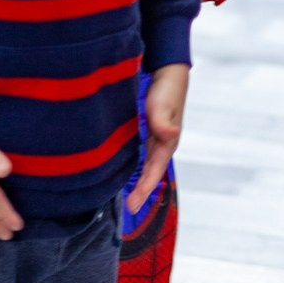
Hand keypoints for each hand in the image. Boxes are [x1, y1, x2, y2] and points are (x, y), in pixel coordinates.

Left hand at [127, 64, 188, 211]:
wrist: (168, 72)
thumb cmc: (167, 88)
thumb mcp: (165, 103)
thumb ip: (164, 119)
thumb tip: (168, 134)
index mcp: (167, 143)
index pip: (155, 172)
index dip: (144, 190)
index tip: (132, 206)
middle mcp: (160, 145)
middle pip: (149, 174)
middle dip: (139, 192)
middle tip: (126, 209)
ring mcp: (152, 140)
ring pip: (142, 166)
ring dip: (134, 181)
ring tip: (120, 197)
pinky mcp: (144, 132)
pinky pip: (136, 155)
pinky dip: (128, 166)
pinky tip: (115, 170)